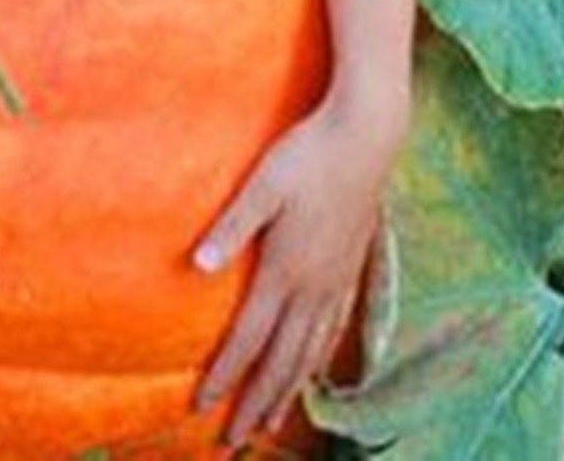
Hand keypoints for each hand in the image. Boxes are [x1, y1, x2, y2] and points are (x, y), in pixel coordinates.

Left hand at [192, 91, 406, 445]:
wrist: (367, 134)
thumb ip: (231, 227)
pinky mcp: (353, 266)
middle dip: (254, 404)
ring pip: (311, 352)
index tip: (200, 409)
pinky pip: (336, 328)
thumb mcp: (262, 185)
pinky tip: (316, 368)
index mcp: (285, 270)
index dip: (224, 377)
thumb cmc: (308, 154)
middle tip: (232, 442)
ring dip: (287, 390)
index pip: (248, 340)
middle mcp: (313, 286)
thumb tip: (196, 266)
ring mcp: (337, 279)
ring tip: (270, 422)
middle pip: (280, 361)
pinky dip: (320, 359)